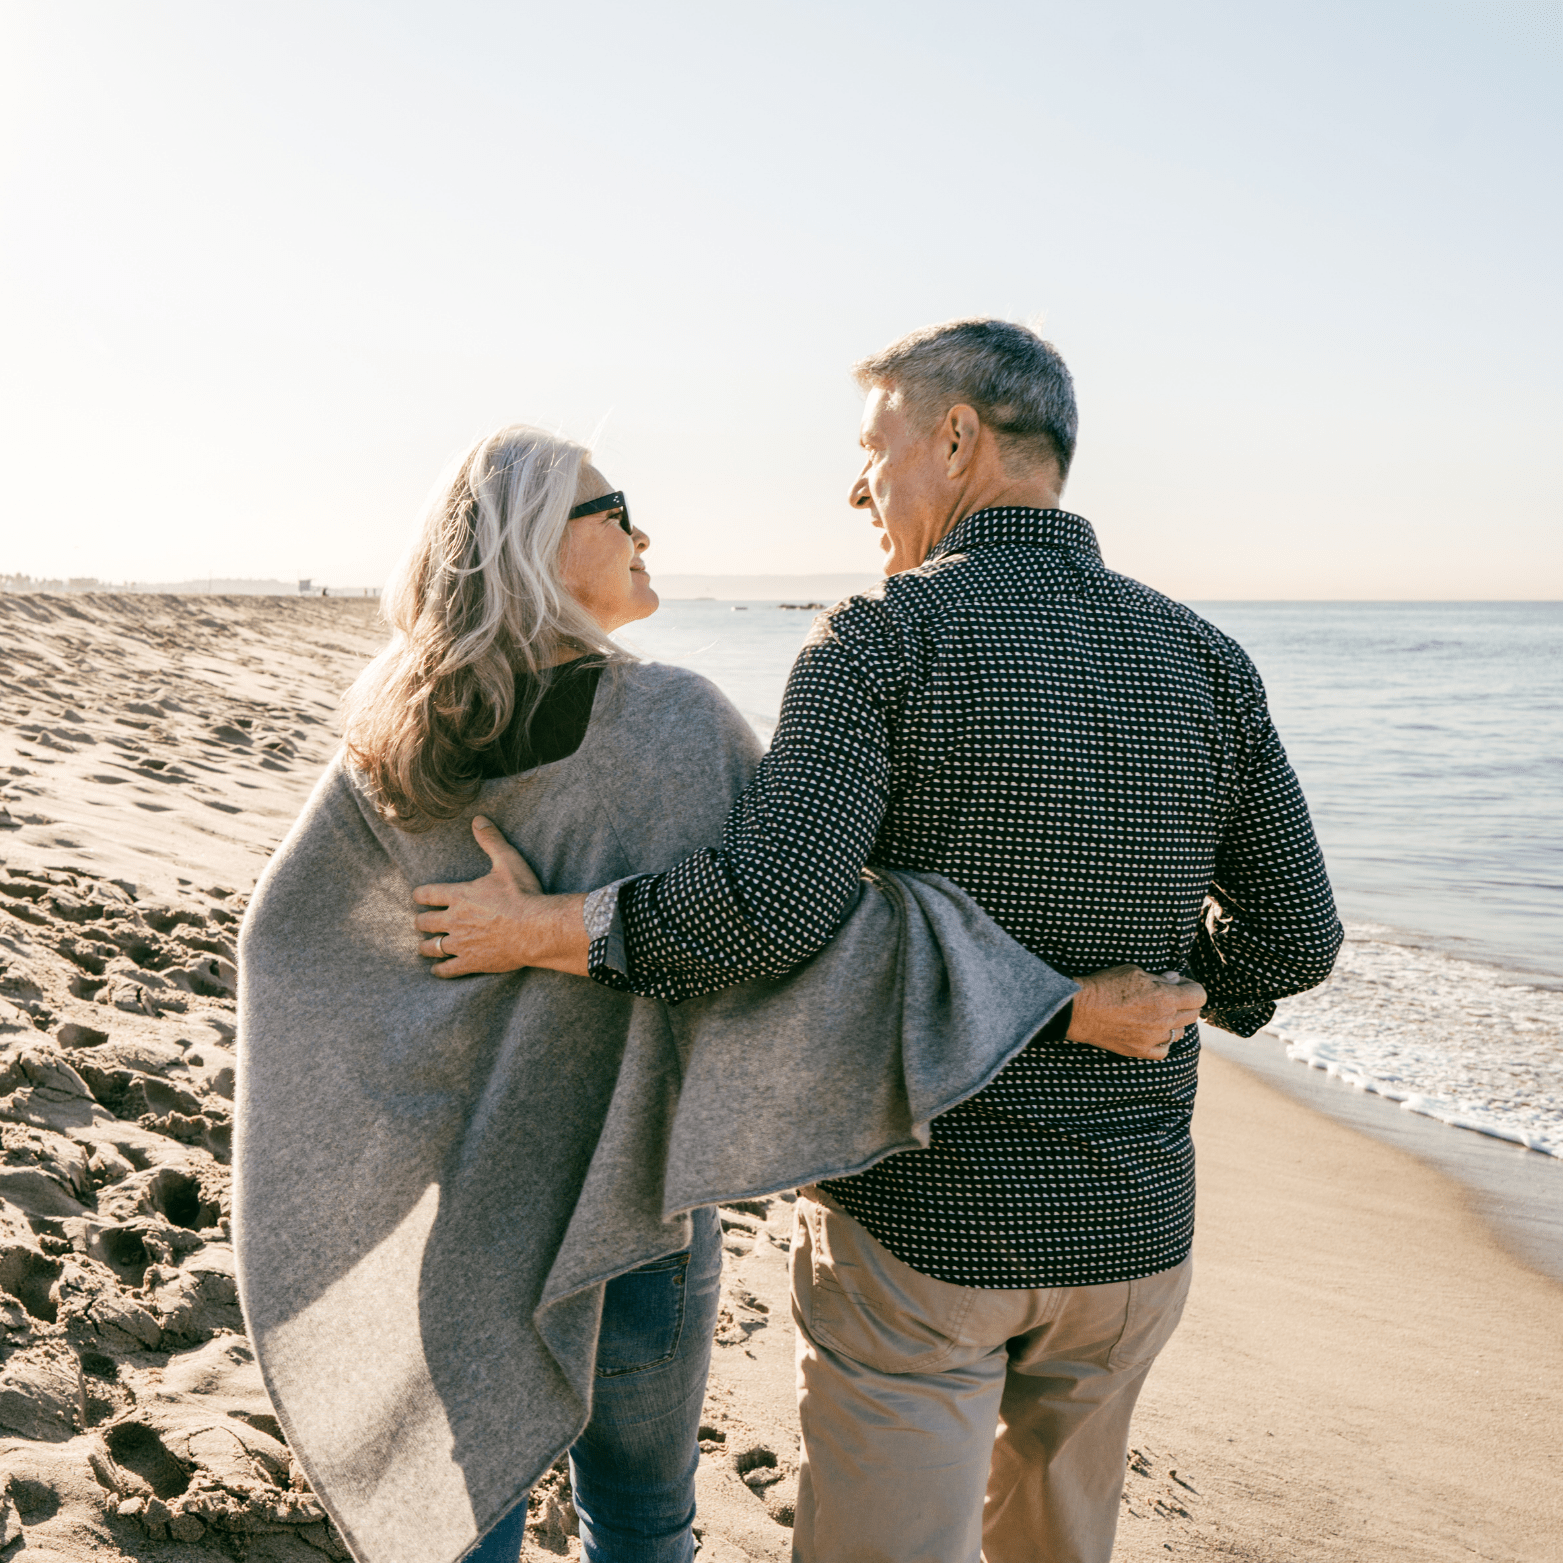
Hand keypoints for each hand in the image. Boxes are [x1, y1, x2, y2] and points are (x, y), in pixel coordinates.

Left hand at [412, 817, 587, 977]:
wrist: (536, 929)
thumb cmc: (523, 894)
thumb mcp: (508, 861)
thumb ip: (491, 841)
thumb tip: (478, 819)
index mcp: (458, 895)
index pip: (426, 894)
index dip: (420, 895)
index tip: (419, 896)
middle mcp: (453, 919)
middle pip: (424, 922)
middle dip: (421, 921)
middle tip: (422, 922)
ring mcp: (460, 943)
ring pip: (431, 947)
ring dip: (426, 946)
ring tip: (425, 946)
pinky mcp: (471, 962)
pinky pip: (447, 969)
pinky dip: (440, 969)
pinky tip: (437, 970)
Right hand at [1065, 965, 1205, 1059]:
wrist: (1080, 1009)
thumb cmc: (1105, 985)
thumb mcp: (1134, 971)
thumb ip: (1159, 977)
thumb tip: (1175, 979)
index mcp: (1165, 998)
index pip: (1199, 996)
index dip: (1192, 987)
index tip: (1181, 984)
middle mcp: (1164, 1020)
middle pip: (1193, 1014)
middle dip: (1186, 1002)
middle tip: (1171, 996)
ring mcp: (1154, 1038)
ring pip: (1180, 1033)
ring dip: (1175, 1022)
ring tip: (1158, 1014)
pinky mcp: (1141, 1051)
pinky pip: (1164, 1049)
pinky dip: (1162, 1040)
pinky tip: (1152, 1031)